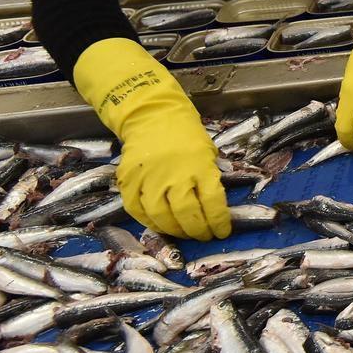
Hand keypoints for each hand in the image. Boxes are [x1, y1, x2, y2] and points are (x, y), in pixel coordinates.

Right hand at [72, 39, 229, 240]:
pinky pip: (138, 211)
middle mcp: (175, 175)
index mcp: (200, 166)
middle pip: (188, 214)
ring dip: (176, 231)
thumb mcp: (208, 153)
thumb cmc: (186, 135)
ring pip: (162, 218)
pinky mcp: (129, 182)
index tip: (222, 232)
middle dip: (198, 231)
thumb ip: (208, 178)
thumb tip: (214, 208)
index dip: (219, 222)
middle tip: (204, 236)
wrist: (153, 116)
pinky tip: (161, 225)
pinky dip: (150, 223)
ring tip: (185, 234)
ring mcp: (150, 180)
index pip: (213, 203)